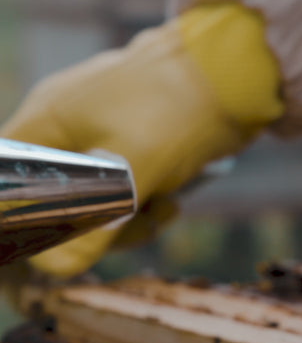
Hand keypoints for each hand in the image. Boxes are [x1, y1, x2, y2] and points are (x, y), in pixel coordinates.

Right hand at [0, 3, 281, 276]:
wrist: (237, 74)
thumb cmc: (177, 109)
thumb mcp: (135, 170)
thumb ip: (95, 220)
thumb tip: (55, 268)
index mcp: (47, 121)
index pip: (11, 178)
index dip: (28, 215)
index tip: (62, 241)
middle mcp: (67, 126)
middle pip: (54, 197)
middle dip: (96, 224)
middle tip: (136, 228)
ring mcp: (102, 133)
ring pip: (96, 198)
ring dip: (129, 217)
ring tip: (166, 210)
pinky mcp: (136, 144)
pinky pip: (126, 186)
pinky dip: (146, 200)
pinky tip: (172, 202)